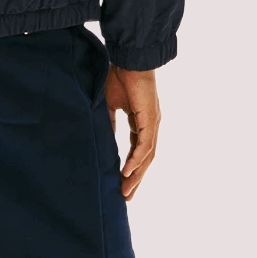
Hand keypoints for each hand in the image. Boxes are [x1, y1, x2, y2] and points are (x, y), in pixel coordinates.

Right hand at [104, 65, 159, 198]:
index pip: (137, 152)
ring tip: (126, 191)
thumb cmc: (118, 77)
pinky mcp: (150, 119)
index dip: (130, 168)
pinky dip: (136, 160)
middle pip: (144, 159)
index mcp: (141, 123)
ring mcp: (152, 124)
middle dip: (135, 179)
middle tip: (125, 198)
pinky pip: (144, 145)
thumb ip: (109, 124)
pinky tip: (128, 172)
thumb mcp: (110, 106)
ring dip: (136, 175)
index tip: (120, 184)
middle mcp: (150, 126)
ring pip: (146, 156)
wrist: (128, 60)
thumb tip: (104, 139)